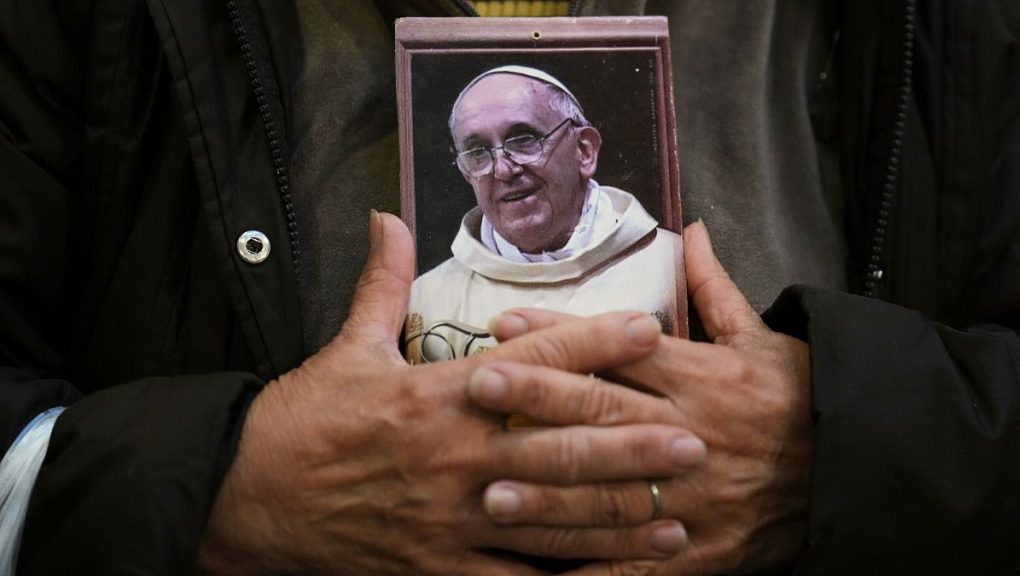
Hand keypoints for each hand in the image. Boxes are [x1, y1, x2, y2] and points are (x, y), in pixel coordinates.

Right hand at [197, 212, 705, 575]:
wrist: (247, 497)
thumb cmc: (303, 420)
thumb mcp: (344, 346)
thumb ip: (380, 282)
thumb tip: (386, 218)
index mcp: (435, 396)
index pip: (530, 363)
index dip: (592, 343)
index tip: (647, 330)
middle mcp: (451, 458)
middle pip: (555, 450)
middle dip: (629, 447)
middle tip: (693, 442)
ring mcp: (448, 520)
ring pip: (547, 524)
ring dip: (616, 522)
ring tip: (675, 520)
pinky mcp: (436, 570)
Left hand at [473, 221, 812, 574]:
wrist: (853, 469)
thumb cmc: (798, 397)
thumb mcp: (762, 337)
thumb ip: (715, 287)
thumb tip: (690, 229)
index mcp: (702, 378)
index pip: (619, 352)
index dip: (561, 336)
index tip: (506, 324)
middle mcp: (690, 434)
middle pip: (605, 413)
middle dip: (538, 398)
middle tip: (478, 385)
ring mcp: (694, 496)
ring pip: (613, 493)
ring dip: (550, 493)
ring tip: (492, 489)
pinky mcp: (703, 549)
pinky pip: (642, 564)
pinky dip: (595, 572)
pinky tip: (547, 575)